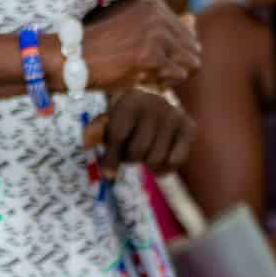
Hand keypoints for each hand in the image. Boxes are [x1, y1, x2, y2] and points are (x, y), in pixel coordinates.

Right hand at [79, 0, 200, 92]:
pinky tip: (145, 80)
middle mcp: (158, 16)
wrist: (72, 59)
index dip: (175, 52)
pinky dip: (165, 83)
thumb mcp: (133, 27)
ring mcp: (155, 35)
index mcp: (153, 5)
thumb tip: (193, 19)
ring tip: (150, 75)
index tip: (154, 57)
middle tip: (153, 71)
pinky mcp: (150, 57)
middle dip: (177, 64)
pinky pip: (178, 75)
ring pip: (190, 62)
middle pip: (193, 47)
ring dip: (172, 74)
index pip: (189, 32)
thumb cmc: (101, 46)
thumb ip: (164, 24)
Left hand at [82, 89, 196, 176]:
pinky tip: (160, 160)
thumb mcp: (108, 122)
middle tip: (132, 152)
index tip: (108, 175)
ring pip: (156, 159)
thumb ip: (96, 132)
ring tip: (146, 153)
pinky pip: (175, 161)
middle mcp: (155, 104)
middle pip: (137, 152)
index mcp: (131, 101)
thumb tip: (86, 142)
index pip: (119, 137)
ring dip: (147, 164)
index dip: (111, 159)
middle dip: (131, 159)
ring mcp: (174, 115)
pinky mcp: (189, 127)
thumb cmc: (124, 118)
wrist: (153, 103)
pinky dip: (165, 168)